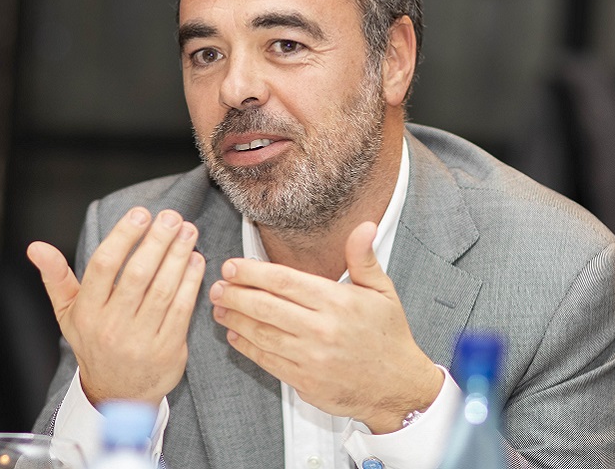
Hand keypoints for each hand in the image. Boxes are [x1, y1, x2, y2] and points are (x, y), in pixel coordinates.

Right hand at [27, 207, 205, 406]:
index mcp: (87, 312)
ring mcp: (141, 340)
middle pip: (138, 275)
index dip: (124, 236)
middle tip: (172, 217)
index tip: (141, 214)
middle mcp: (112, 326)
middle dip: (158, 241)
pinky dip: (191, 281)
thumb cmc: (94, 342)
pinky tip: (196, 260)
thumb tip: (36, 247)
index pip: (104, 266)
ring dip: (178, 256)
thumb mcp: (68, 313)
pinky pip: (181, 309)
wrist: (118, 394)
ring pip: (163, 289)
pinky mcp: (167, 349)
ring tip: (188, 231)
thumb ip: (56, 277)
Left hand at [209, 221, 442, 432]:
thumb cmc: (388, 336)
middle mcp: (321, 329)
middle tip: (217, 286)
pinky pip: (267, 361)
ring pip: (261, 334)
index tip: (232, 266)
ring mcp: (311, 358)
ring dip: (235, 319)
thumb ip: (364, 258)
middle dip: (235, 294)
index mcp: (337, 302)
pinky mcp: (305, 382)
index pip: (284, 281)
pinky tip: (235, 334)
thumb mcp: (382, 291)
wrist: (397, 387)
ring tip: (219, 306)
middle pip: (266, 307)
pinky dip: (247, 347)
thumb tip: (363, 227)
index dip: (252, 273)